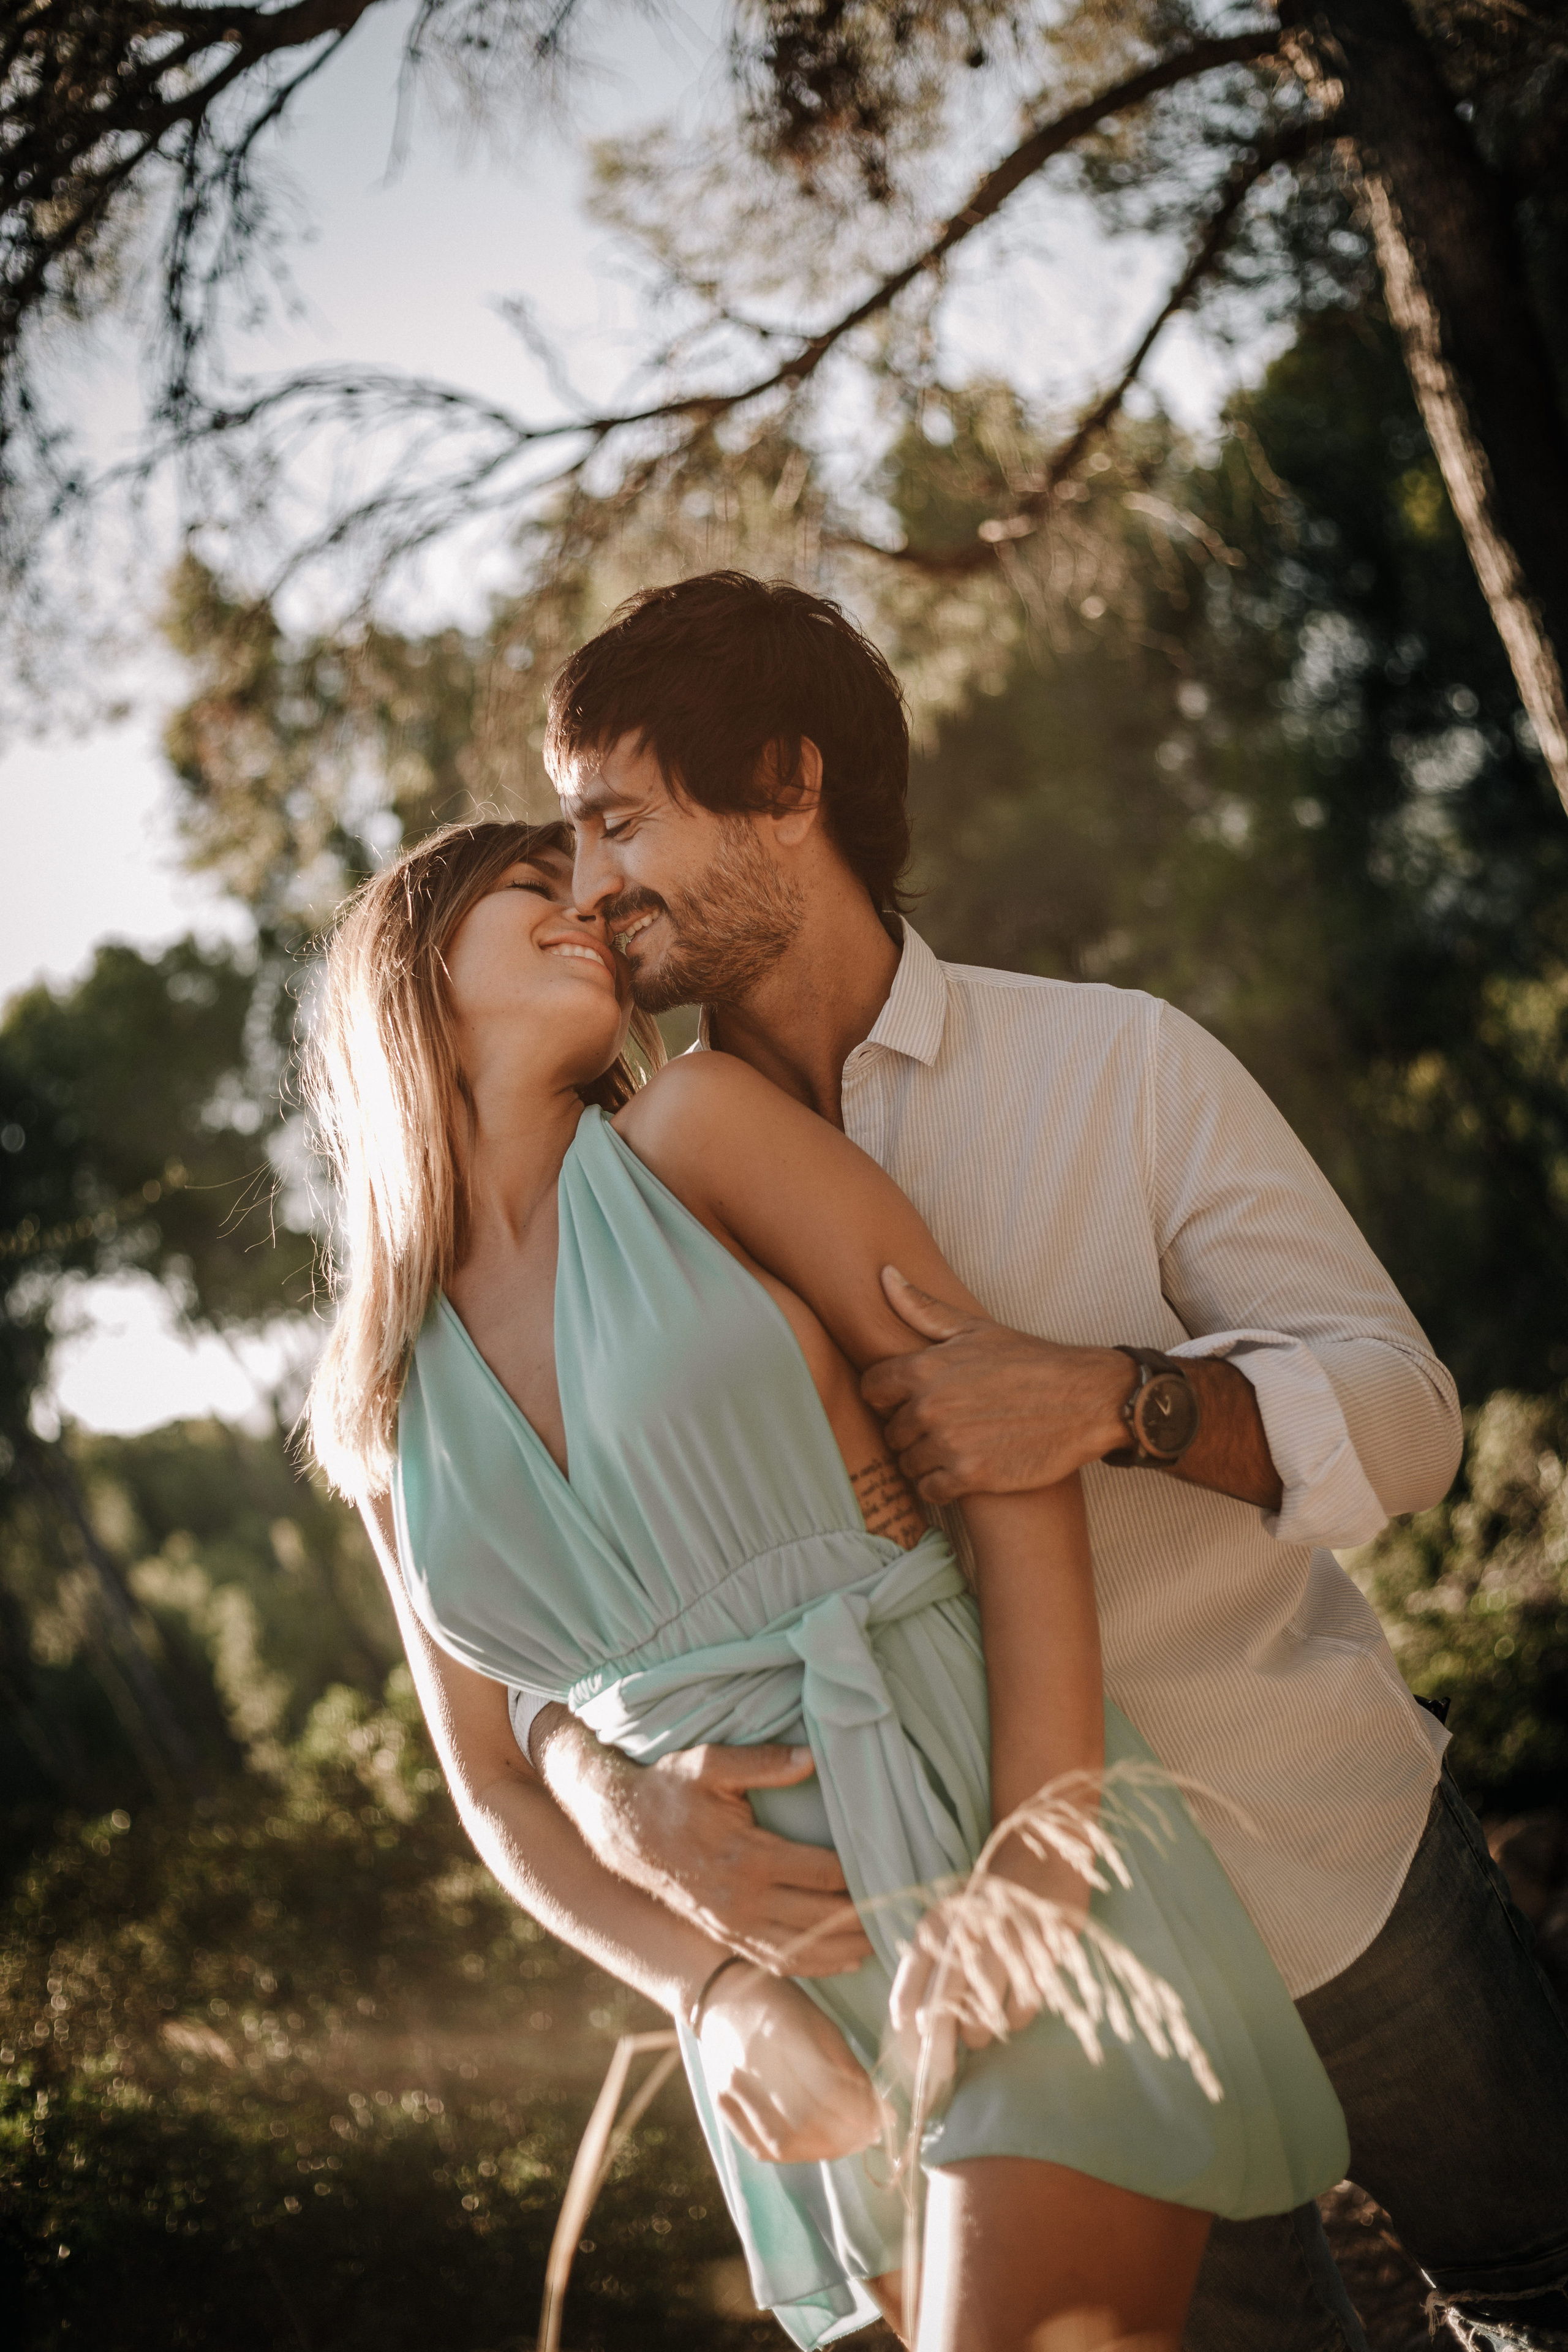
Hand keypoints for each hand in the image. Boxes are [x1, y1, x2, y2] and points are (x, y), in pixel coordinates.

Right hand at [534, 1717, 873, 1977]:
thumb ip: (763, 1763)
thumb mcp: (710, 1763)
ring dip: (845, 1950)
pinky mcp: (725, 1935)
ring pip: (802, 1948)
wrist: (621, 1829)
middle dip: (864, 1918)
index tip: (899, 1872)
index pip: (822, 1873)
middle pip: (820, 1917)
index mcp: (748, 1856)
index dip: (862, 1876)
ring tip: (885, 1942)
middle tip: (906, 1914)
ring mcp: (734, 1924)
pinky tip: (841, 1962)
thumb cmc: (668, 1789)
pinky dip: (813, 1966)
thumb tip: (812, 1758)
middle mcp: (744, 1899)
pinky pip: (775, 1961)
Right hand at [697, 1963, 884, 2163]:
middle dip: (845, 2137)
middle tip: (866, 2137)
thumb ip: (849, 2069)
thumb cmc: (780, 2005)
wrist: (720, 1998)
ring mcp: (732, 2089)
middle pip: (806, 2120)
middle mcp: (753, 2064)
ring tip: (845, 2145)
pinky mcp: (720, 2105)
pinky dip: (792, 2155)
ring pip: (782, 2142)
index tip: (880, 2121)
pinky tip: (813, 2147)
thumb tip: (881, 2113)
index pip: (828, 2090)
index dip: (859, 2113)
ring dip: (821, 2151)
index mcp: (783, 2032)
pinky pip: (760, 2148)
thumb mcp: (820, 2023)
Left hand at [860, 1268, 1128, 1502]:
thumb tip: (883, 1275)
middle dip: (911, 1431)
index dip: (887, 1396)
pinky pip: (930, 1490)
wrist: (1086, 1400)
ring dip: (926, 1460)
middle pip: (890, 1431)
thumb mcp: (975, 1328)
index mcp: (925, 1368)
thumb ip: (922, 1308)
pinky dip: (942, 1485)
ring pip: (908, 1463)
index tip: (909, 1399)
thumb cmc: (1030, 1361)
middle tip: (943, 1427)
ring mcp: (949, 1443)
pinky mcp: (971, 1476)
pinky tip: (965, 1471)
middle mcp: (930, 1406)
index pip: (871, 1389)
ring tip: (957, 1448)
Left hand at [888, 1843, 1090, 2072]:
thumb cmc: (986, 1901)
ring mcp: (1003, 1948)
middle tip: (942, 2070)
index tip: (911, 2054)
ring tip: (981, 2022)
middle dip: (939, 2050)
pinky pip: (1020, 2013)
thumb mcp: (948, 1921)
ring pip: (982, 2019)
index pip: (908, 1992)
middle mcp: (964, 1938)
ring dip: (979, 2033)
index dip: (906, 2033)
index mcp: (934, 1929)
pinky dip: (1014, 2019)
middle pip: (942, 2013)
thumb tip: (914, 2026)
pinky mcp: (1040, 1957)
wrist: (1041, 1857)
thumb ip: (930, 1966)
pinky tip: (1013, 2001)